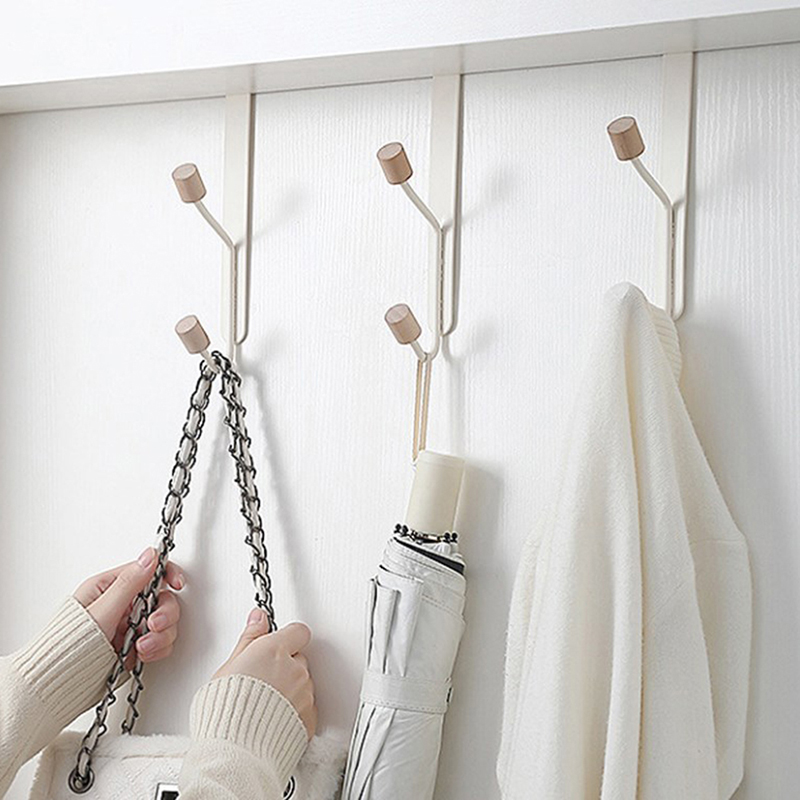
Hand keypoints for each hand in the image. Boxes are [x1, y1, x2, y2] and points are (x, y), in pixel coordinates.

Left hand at [73, 547, 183, 663]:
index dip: (167, 575)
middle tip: (152, 625)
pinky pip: (160, 642)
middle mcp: (122, 605)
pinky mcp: (135, 646)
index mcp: (110, 588)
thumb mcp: (102, 610)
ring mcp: (129, 626)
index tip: (177, 584)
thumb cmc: (67, 647)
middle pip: (161, 599)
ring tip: (141, 647)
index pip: (148, 571)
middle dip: (163, 614)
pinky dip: (155, 649)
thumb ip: (129, 583)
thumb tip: (150, 556)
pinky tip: (141, 654)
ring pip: (164, 622)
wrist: (59, 685)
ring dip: (158, 636)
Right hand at [214, 609, 316, 738]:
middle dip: (285, 666)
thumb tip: (258, 619)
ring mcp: (304, 694)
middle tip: (262, 680)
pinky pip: (307, 707)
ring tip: (265, 704)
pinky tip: (274, 718)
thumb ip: (249, 639)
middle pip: (299, 658)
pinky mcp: (309, 718)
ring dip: (291, 689)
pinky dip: (295, 711)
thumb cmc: (225, 713)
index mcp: (274, 651)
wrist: (235, 753)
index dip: (287, 637)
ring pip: (304, 683)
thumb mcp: (228, 667)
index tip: (277, 643)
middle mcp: (294, 670)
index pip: (297, 631)